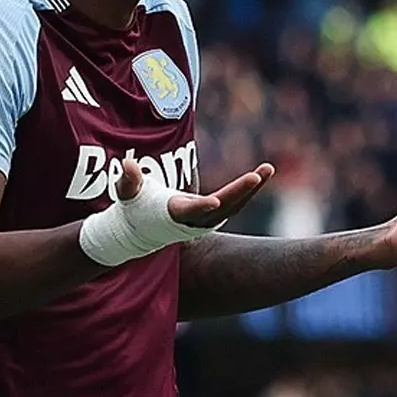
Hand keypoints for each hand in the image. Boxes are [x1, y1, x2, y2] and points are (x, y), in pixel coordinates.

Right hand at [113, 158, 275, 228]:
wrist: (142, 231)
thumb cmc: (134, 208)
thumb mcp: (127, 194)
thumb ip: (128, 181)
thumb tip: (128, 165)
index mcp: (174, 213)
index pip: (191, 211)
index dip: (202, 206)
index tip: (216, 201)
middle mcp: (194, 220)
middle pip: (222, 208)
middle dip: (240, 192)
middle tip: (257, 175)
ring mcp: (207, 219)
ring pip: (234, 206)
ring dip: (252, 188)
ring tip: (268, 168)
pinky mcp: (214, 215)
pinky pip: (236, 203)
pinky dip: (249, 189)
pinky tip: (264, 174)